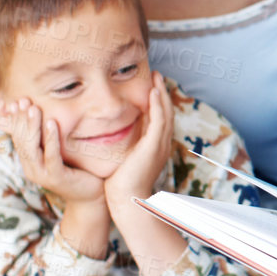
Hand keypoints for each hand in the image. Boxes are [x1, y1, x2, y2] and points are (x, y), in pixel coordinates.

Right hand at [0, 94, 104, 206]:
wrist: (92, 196)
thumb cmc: (78, 170)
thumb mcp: (61, 152)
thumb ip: (51, 138)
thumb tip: (49, 113)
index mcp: (30, 161)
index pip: (19, 137)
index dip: (17, 119)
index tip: (17, 101)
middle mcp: (32, 168)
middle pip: (23, 140)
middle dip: (22, 119)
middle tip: (23, 100)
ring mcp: (42, 174)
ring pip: (32, 148)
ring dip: (33, 126)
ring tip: (34, 108)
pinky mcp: (56, 178)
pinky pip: (51, 156)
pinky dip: (51, 139)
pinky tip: (51, 123)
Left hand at [103, 72, 171, 210]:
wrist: (126, 199)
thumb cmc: (120, 184)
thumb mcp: (122, 159)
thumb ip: (121, 146)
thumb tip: (110, 135)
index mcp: (154, 147)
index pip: (159, 119)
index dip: (157, 102)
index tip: (152, 86)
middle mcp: (161, 144)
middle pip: (166, 112)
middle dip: (162, 93)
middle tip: (157, 76)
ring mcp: (159, 145)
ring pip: (165, 113)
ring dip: (161, 94)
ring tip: (157, 78)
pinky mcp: (153, 146)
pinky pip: (159, 120)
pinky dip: (158, 105)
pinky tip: (153, 92)